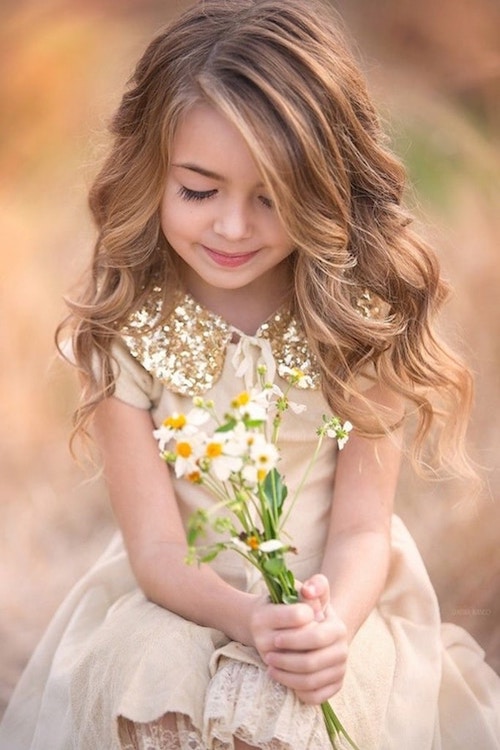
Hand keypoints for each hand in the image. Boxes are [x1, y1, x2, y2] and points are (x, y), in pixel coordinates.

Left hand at [250, 575, 347, 703]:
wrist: (316, 630)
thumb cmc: (306, 611)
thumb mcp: (308, 594)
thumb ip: (313, 586)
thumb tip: (307, 590)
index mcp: (338, 628)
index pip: (316, 637)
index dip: (293, 640)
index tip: (275, 639)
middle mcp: (343, 651)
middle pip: (312, 663)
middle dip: (286, 661)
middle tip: (268, 656)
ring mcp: (339, 670)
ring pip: (311, 682)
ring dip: (287, 677)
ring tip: (270, 668)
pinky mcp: (334, 686)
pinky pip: (315, 697)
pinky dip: (297, 691)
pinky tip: (283, 680)